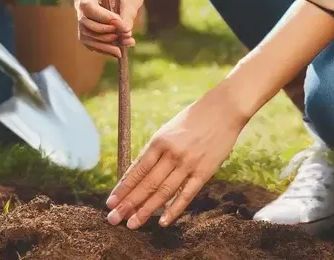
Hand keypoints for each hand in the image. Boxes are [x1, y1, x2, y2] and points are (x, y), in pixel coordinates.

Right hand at [75, 0, 141, 57]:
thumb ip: (127, 14)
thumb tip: (126, 33)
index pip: (88, 4)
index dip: (103, 17)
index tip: (120, 23)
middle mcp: (79, 0)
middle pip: (84, 21)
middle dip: (104, 32)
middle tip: (123, 35)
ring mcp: (79, 13)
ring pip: (84, 34)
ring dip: (103, 45)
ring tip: (120, 50)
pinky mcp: (83, 25)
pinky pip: (88, 40)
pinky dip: (102, 48)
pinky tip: (116, 51)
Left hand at [106, 86, 248, 228]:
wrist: (223, 109)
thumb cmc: (192, 118)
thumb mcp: (168, 129)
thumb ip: (155, 151)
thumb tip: (137, 173)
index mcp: (160, 140)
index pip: (137, 169)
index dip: (123, 188)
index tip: (111, 202)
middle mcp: (172, 153)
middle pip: (147, 184)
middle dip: (128, 203)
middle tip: (114, 219)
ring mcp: (188, 163)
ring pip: (163, 192)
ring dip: (146, 210)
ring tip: (132, 224)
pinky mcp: (204, 172)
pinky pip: (186, 194)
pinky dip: (173, 209)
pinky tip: (162, 221)